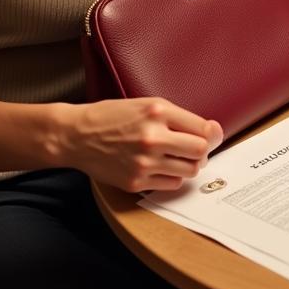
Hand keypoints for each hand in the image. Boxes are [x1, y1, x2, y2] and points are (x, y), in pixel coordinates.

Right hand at [57, 98, 221, 192]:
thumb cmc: (113, 116)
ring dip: (190, 165)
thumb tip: (211, 131)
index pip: (204, 129)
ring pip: (190, 170)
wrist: (76, 136)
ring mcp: (144, 162)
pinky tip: (162, 167)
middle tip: (195, 149)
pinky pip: (171, 184)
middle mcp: (153, 137)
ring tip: (178, 157)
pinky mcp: (135, 182)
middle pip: (200, 151)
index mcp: (158, 112)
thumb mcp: (148, 104)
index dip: (212, 134)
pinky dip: (173, 176)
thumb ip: (178, 117)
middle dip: (203, 151)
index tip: (211, 136)